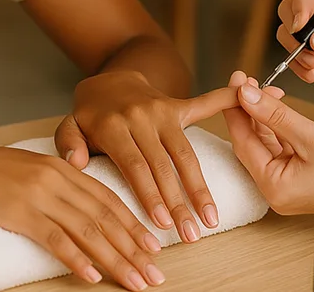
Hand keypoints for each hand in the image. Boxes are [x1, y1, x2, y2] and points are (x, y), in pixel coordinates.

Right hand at [0, 140, 165, 289]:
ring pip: (88, 231)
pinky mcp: (19, 213)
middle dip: (134, 248)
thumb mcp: (31, 168)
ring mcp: (40, 196)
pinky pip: (55, 240)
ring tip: (135, 280)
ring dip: (116, 260)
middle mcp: (58, 179)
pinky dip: (77, 259)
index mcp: (64, 168)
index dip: (133, 224)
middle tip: (155, 272)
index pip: (109, 198)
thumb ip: (59, 183)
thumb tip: (83, 208)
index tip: (154, 246)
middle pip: (105, 218)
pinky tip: (92, 275)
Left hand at [56, 71, 237, 240]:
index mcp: (112, 125)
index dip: (151, 195)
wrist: (108, 79)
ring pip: (185, 153)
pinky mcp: (177, 106)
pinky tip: (245, 101)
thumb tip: (76, 162)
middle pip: (164, 165)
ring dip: (200, 187)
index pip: (135, 166)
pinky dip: (226, 101)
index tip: (164, 224)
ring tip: (211, 218)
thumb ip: (67, 143)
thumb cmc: (89, 115)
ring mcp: (162, 110)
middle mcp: (140, 116)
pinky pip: (205, 105)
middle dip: (179, 203)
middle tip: (191, 234)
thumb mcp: (69, 126)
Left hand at [221, 70, 313, 218]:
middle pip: (250, 143)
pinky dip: (277, 128)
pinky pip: (280, 149)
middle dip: (247, 110)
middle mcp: (275, 191)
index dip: (236, 107)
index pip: (242, 140)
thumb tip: (244, 95)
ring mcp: (288, 186)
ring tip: (262, 88)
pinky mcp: (300, 179)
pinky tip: (277, 107)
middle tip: (246, 80)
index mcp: (273, 187)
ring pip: (265, 144)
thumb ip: (274, 114)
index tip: (235, 80)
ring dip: (263, 117)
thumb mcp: (311, 135)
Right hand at [277, 0, 313, 99]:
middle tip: (308, 49)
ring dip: (294, 49)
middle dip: (294, 30)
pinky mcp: (312, 52)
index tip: (301, 24)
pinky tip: (313, 74)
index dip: (300, 0)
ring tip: (313, 64)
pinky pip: (290, 54)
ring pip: (286, 30)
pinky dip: (296, 65)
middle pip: (290, 5)